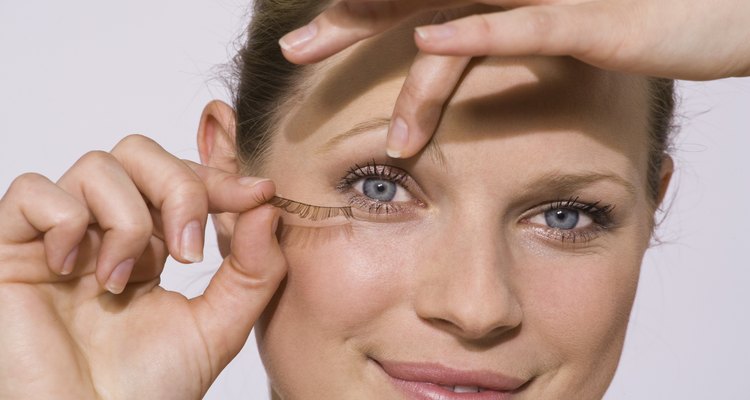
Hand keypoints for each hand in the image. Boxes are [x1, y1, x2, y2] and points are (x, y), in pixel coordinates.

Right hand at [0, 135, 284, 399]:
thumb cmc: (146, 390)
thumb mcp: (219, 326)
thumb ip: (254, 270)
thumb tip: (266, 208)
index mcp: (151, 245)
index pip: (182, 180)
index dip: (220, 181)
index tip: (259, 194)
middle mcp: (104, 232)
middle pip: (140, 153)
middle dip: (179, 189)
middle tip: (189, 250)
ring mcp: (58, 238)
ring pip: (96, 166)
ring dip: (126, 220)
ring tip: (124, 281)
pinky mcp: (10, 250)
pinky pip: (31, 192)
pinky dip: (64, 219)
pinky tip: (72, 269)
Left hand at [279, 0, 749, 157]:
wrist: (726, 4)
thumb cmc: (646, 19)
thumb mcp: (566, 29)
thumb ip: (508, 34)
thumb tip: (455, 60)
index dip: (358, 13)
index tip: (309, 40)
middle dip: (348, 23)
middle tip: (294, 52)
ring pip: (460, 19)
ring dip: (416, 77)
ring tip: (392, 144)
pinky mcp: (594, 17)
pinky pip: (527, 26)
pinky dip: (477, 35)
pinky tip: (432, 44)